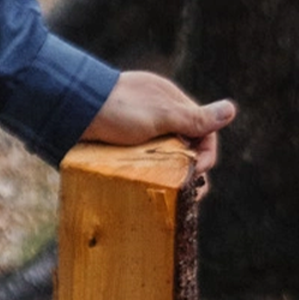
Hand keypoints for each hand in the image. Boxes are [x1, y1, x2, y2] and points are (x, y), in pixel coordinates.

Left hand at [81, 71, 234, 184]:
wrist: (67, 109)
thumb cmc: (116, 109)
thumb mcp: (160, 115)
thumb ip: (194, 118)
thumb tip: (231, 110)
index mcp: (170, 102)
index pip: (203, 130)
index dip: (205, 154)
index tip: (196, 172)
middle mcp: (156, 116)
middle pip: (184, 146)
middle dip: (189, 171)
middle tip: (187, 195)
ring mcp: (135, 131)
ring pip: (163, 158)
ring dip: (170, 176)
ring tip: (168, 197)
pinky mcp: (118, 144)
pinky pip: (141, 163)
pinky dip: (149, 175)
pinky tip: (147, 190)